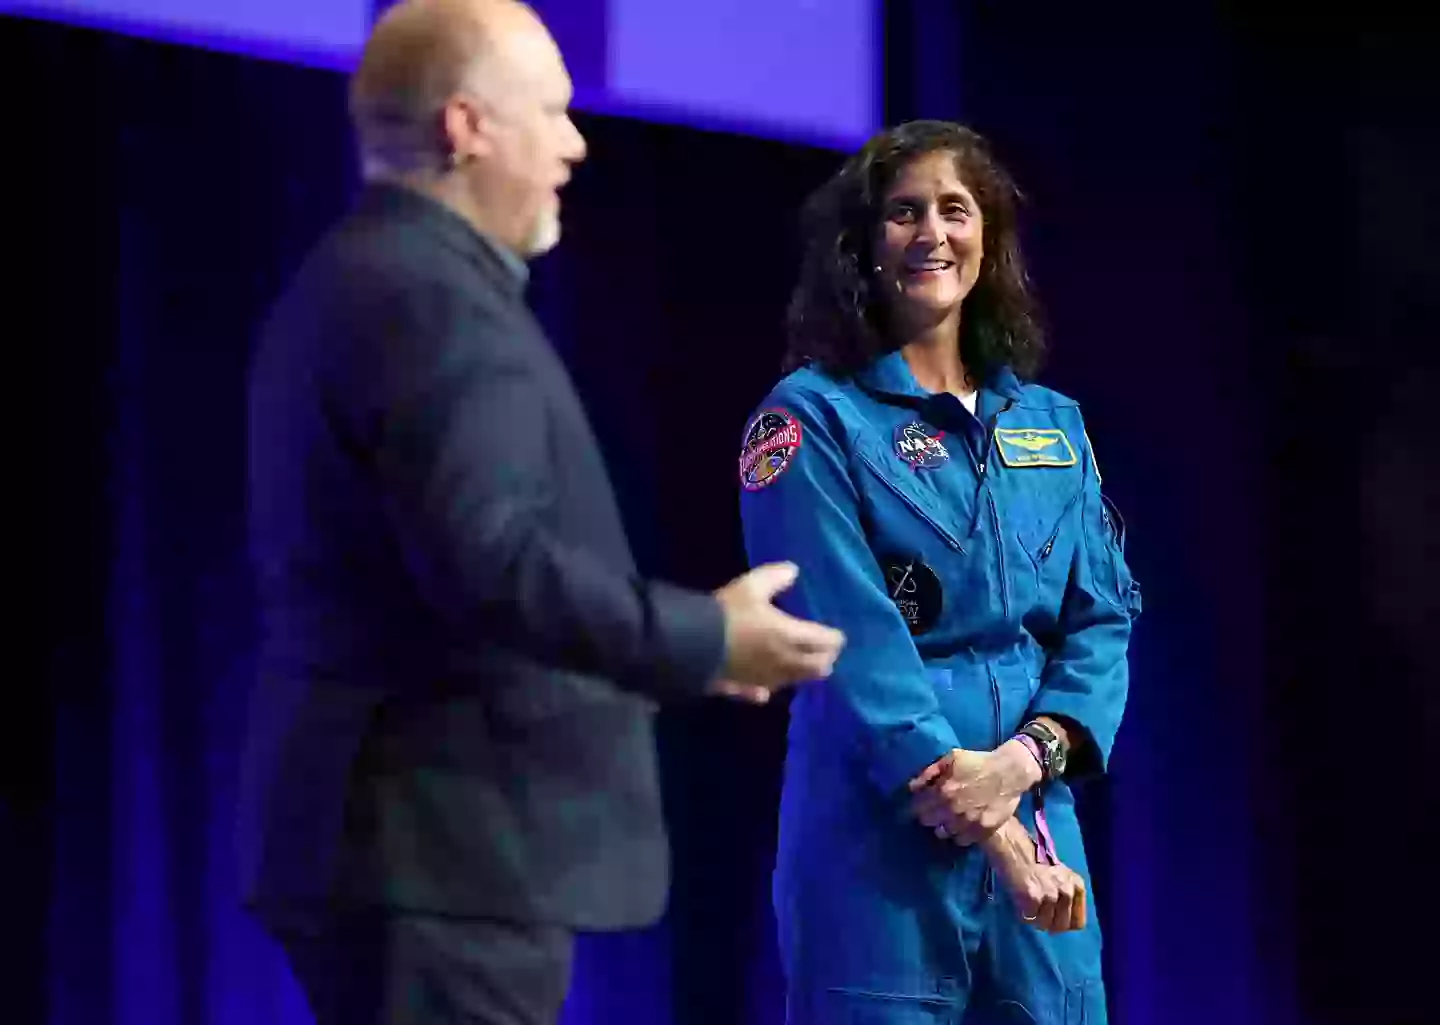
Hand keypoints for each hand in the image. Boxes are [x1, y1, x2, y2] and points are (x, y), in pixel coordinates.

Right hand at [710, 562, 844, 702]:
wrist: (693, 645)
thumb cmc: (727, 613)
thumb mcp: (751, 586)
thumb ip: (775, 577)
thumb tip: (793, 570)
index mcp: (791, 636)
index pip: (825, 642)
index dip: (834, 638)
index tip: (838, 634)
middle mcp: (785, 662)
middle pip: (817, 667)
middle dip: (825, 659)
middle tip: (827, 652)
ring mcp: (766, 680)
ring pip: (794, 682)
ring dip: (803, 675)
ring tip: (805, 668)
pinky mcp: (744, 689)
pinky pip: (761, 693)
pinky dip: (768, 690)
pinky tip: (765, 691)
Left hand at [907, 741, 1041, 844]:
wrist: (1009, 772)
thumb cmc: (978, 762)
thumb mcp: (951, 758)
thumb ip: (929, 772)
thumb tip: (912, 787)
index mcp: (943, 791)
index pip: (918, 808)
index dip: (915, 807)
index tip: (918, 806)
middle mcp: (953, 810)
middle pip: (928, 822)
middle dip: (928, 817)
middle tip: (933, 812)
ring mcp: (968, 822)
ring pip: (944, 834)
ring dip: (943, 827)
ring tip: (947, 820)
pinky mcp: (982, 831)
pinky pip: (962, 841)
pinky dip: (958, 835)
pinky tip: (961, 827)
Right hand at [981, 818, 1086, 932]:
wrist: (1012, 846)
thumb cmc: (1034, 859)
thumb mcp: (1059, 875)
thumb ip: (1064, 895)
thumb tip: (1061, 920)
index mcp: (1076, 885)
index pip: (1078, 922)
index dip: (1065, 923)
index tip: (1055, 920)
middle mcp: (1067, 891)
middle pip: (1061, 925)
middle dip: (1049, 924)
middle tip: (1038, 914)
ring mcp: (1050, 895)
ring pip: (1044, 924)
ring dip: (1035, 919)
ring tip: (1027, 905)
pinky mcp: (1033, 898)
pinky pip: (1028, 919)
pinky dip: (1023, 914)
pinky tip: (1019, 901)